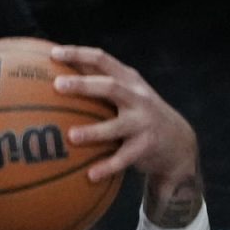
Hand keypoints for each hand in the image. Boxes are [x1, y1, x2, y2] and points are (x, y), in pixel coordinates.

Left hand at [50, 45, 202, 222]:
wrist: (176, 141)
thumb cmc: (137, 115)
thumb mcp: (124, 95)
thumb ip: (97, 84)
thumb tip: (54, 76)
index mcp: (128, 80)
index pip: (102, 60)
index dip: (78, 54)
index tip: (52, 53)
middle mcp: (137, 97)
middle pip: (110, 87)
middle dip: (84, 84)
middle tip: (57, 85)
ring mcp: (143, 122)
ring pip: (117, 126)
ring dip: (94, 131)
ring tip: (71, 136)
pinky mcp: (146, 146)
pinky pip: (124, 158)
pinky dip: (107, 166)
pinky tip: (90, 176)